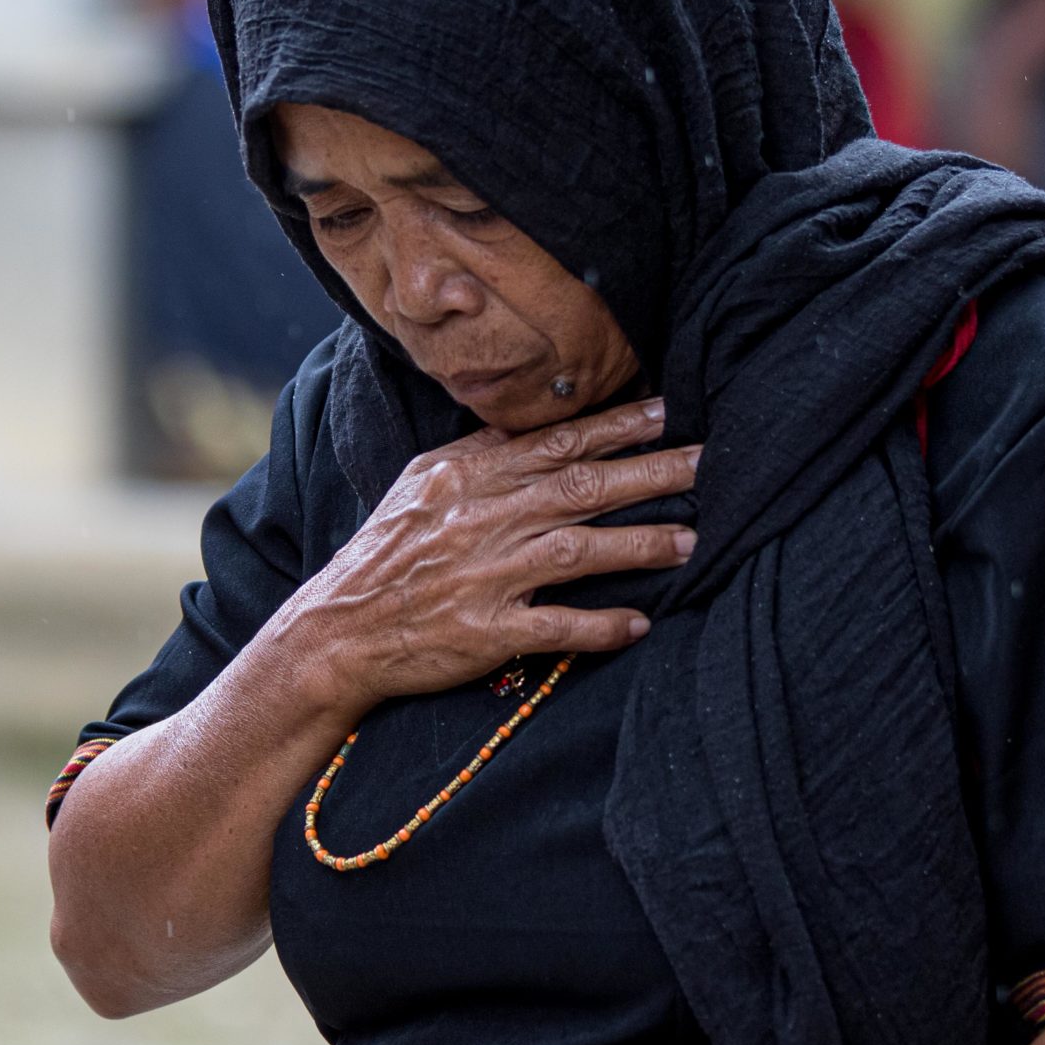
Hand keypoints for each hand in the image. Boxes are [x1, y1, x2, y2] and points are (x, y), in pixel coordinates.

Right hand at [279, 397, 699, 713]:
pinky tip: (639, 622)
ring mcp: (484, 576)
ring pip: (577, 550)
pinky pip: (555, 626)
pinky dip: (599, 625)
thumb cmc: (383, 555)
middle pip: (580, 486)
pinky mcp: (484, 631)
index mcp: (466, 476)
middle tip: (708, 461)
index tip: (668, 412)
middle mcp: (480, 519)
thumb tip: (534, 428)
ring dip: (639, 545)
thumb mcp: (420, 485)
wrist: (336, 629)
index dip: (616, 427)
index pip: (555, 442)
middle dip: (650, 472)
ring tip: (691, 541)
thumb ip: (479, 454)